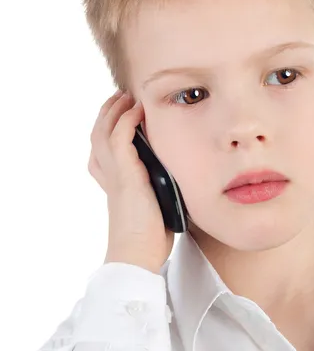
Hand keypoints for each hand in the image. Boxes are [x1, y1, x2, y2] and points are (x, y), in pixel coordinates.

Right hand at [88, 89, 174, 274]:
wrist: (138, 254)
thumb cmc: (151, 236)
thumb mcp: (156, 202)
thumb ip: (160, 184)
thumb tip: (179, 175)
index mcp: (114, 181)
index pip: (104, 146)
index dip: (110, 125)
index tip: (124, 111)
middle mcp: (109, 174)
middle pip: (98, 133)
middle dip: (108, 112)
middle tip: (122, 96)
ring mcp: (115, 174)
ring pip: (103, 131)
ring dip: (115, 110)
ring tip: (127, 95)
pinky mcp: (126, 176)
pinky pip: (119, 139)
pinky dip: (125, 121)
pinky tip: (137, 109)